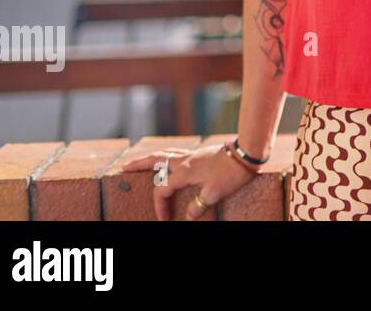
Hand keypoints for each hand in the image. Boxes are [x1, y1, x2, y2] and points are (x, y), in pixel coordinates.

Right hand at [118, 142, 259, 219]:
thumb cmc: (231, 173)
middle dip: (138, 165)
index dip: (160, 206)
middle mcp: (184, 160)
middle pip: (155, 160)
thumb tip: (188, 217)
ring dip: (150, 157)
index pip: (162, 190)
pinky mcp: (201, 152)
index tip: (165, 218)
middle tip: (123, 167)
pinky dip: (166, 154)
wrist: (247, 152)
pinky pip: (177, 152)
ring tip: (139, 160)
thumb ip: (198, 206)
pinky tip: (168, 157)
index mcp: (184, 172)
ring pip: (165, 153)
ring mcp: (192, 154)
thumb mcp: (214, 194)